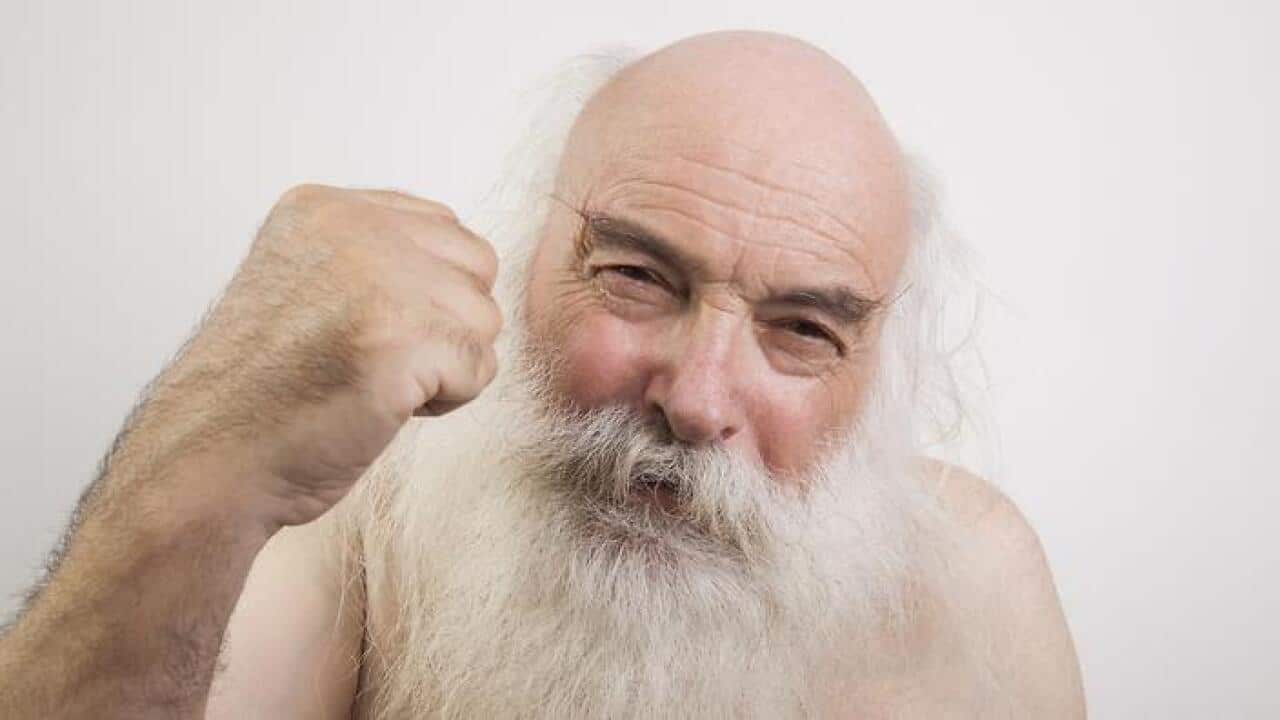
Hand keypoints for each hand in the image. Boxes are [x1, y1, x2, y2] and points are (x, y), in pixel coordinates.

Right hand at [145, 184, 500, 526]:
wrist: (210, 459)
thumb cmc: (263, 391)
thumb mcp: (308, 282)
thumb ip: (376, 254)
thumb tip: (464, 265)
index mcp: (327, 207)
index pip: (443, 228)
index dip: (427, 293)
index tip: (367, 328)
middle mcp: (356, 228)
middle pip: (477, 267)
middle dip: (447, 323)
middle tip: (379, 360)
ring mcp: (383, 280)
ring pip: (484, 319)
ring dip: (446, 366)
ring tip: (376, 384)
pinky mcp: (406, 339)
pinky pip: (480, 367)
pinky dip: (447, 401)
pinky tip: (385, 406)